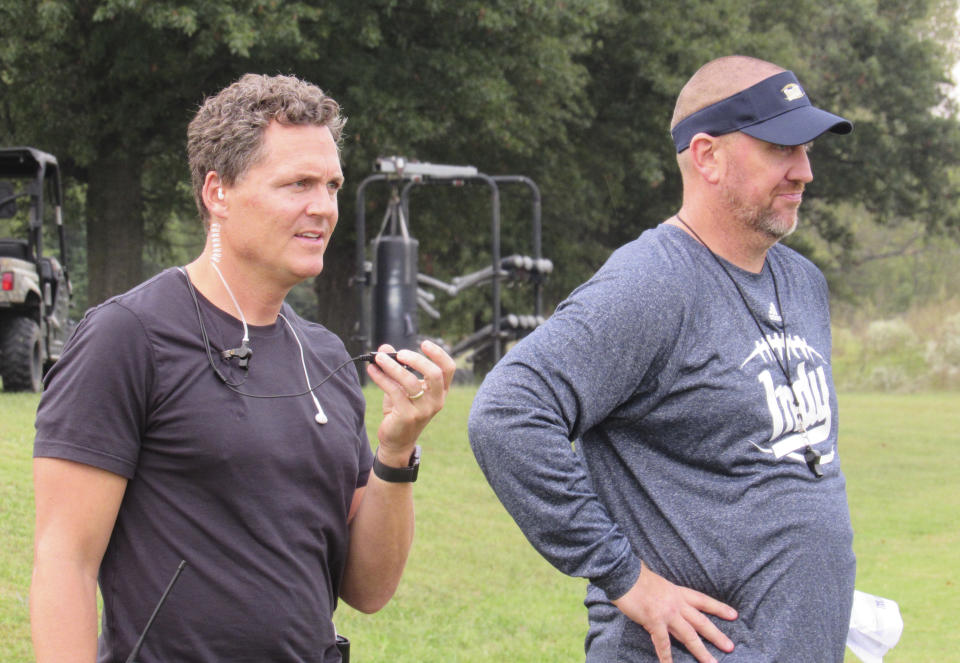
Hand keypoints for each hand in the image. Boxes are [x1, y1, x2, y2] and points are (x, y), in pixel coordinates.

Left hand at [366, 339, 455, 463]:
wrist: (397, 441)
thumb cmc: (401, 410)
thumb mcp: (401, 387)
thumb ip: (396, 367)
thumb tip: (385, 348)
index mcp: (440, 391)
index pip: (448, 369)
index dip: (438, 354)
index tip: (423, 343)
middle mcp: (436, 401)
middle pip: (434, 374)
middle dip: (416, 360)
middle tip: (400, 353)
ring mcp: (423, 410)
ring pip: (411, 382)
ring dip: (393, 367)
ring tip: (379, 358)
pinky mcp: (408, 416)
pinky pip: (394, 391)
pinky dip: (381, 378)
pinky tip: (372, 370)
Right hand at [612, 562, 737, 662]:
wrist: (624, 574)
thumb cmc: (637, 577)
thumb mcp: (658, 583)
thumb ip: (665, 593)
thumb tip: (665, 595)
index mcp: (678, 592)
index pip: (703, 601)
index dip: (719, 608)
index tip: (734, 615)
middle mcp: (677, 603)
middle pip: (701, 621)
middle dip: (716, 635)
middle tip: (730, 647)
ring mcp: (667, 613)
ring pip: (689, 635)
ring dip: (700, 650)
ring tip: (711, 662)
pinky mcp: (654, 621)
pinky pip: (663, 643)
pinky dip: (666, 656)